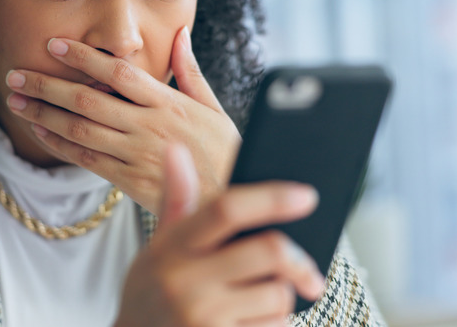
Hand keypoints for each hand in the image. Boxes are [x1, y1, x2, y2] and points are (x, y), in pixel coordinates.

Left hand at [4, 26, 241, 213]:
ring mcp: (136, 154)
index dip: (82, 56)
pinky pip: (85, 160)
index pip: (117, 72)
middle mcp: (148, 126)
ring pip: (79, 130)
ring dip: (43, 113)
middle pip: (87, 100)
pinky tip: (39, 130)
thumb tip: (180, 34)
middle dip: (47, 85)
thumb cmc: (225, 152)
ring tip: (15, 100)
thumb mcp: (214, 107)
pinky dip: (58, 144)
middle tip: (15, 74)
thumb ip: (191, 71)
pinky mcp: (129, 180)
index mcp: (169, 102)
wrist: (230, 203)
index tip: (54, 44)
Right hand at [114, 144, 324, 326]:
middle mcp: (186, 281)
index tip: (306, 195)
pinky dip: (273, 324)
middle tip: (306, 268)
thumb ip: (175, 199)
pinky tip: (247, 323)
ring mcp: (203, 318)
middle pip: (269, 251)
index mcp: (172, 247)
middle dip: (297, 259)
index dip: (271, 198)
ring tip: (256, 301)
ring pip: (278, 294)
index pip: (226, 210)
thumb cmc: (150, 292)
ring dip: (280, 297)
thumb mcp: (157, 247)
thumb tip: (175, 148)